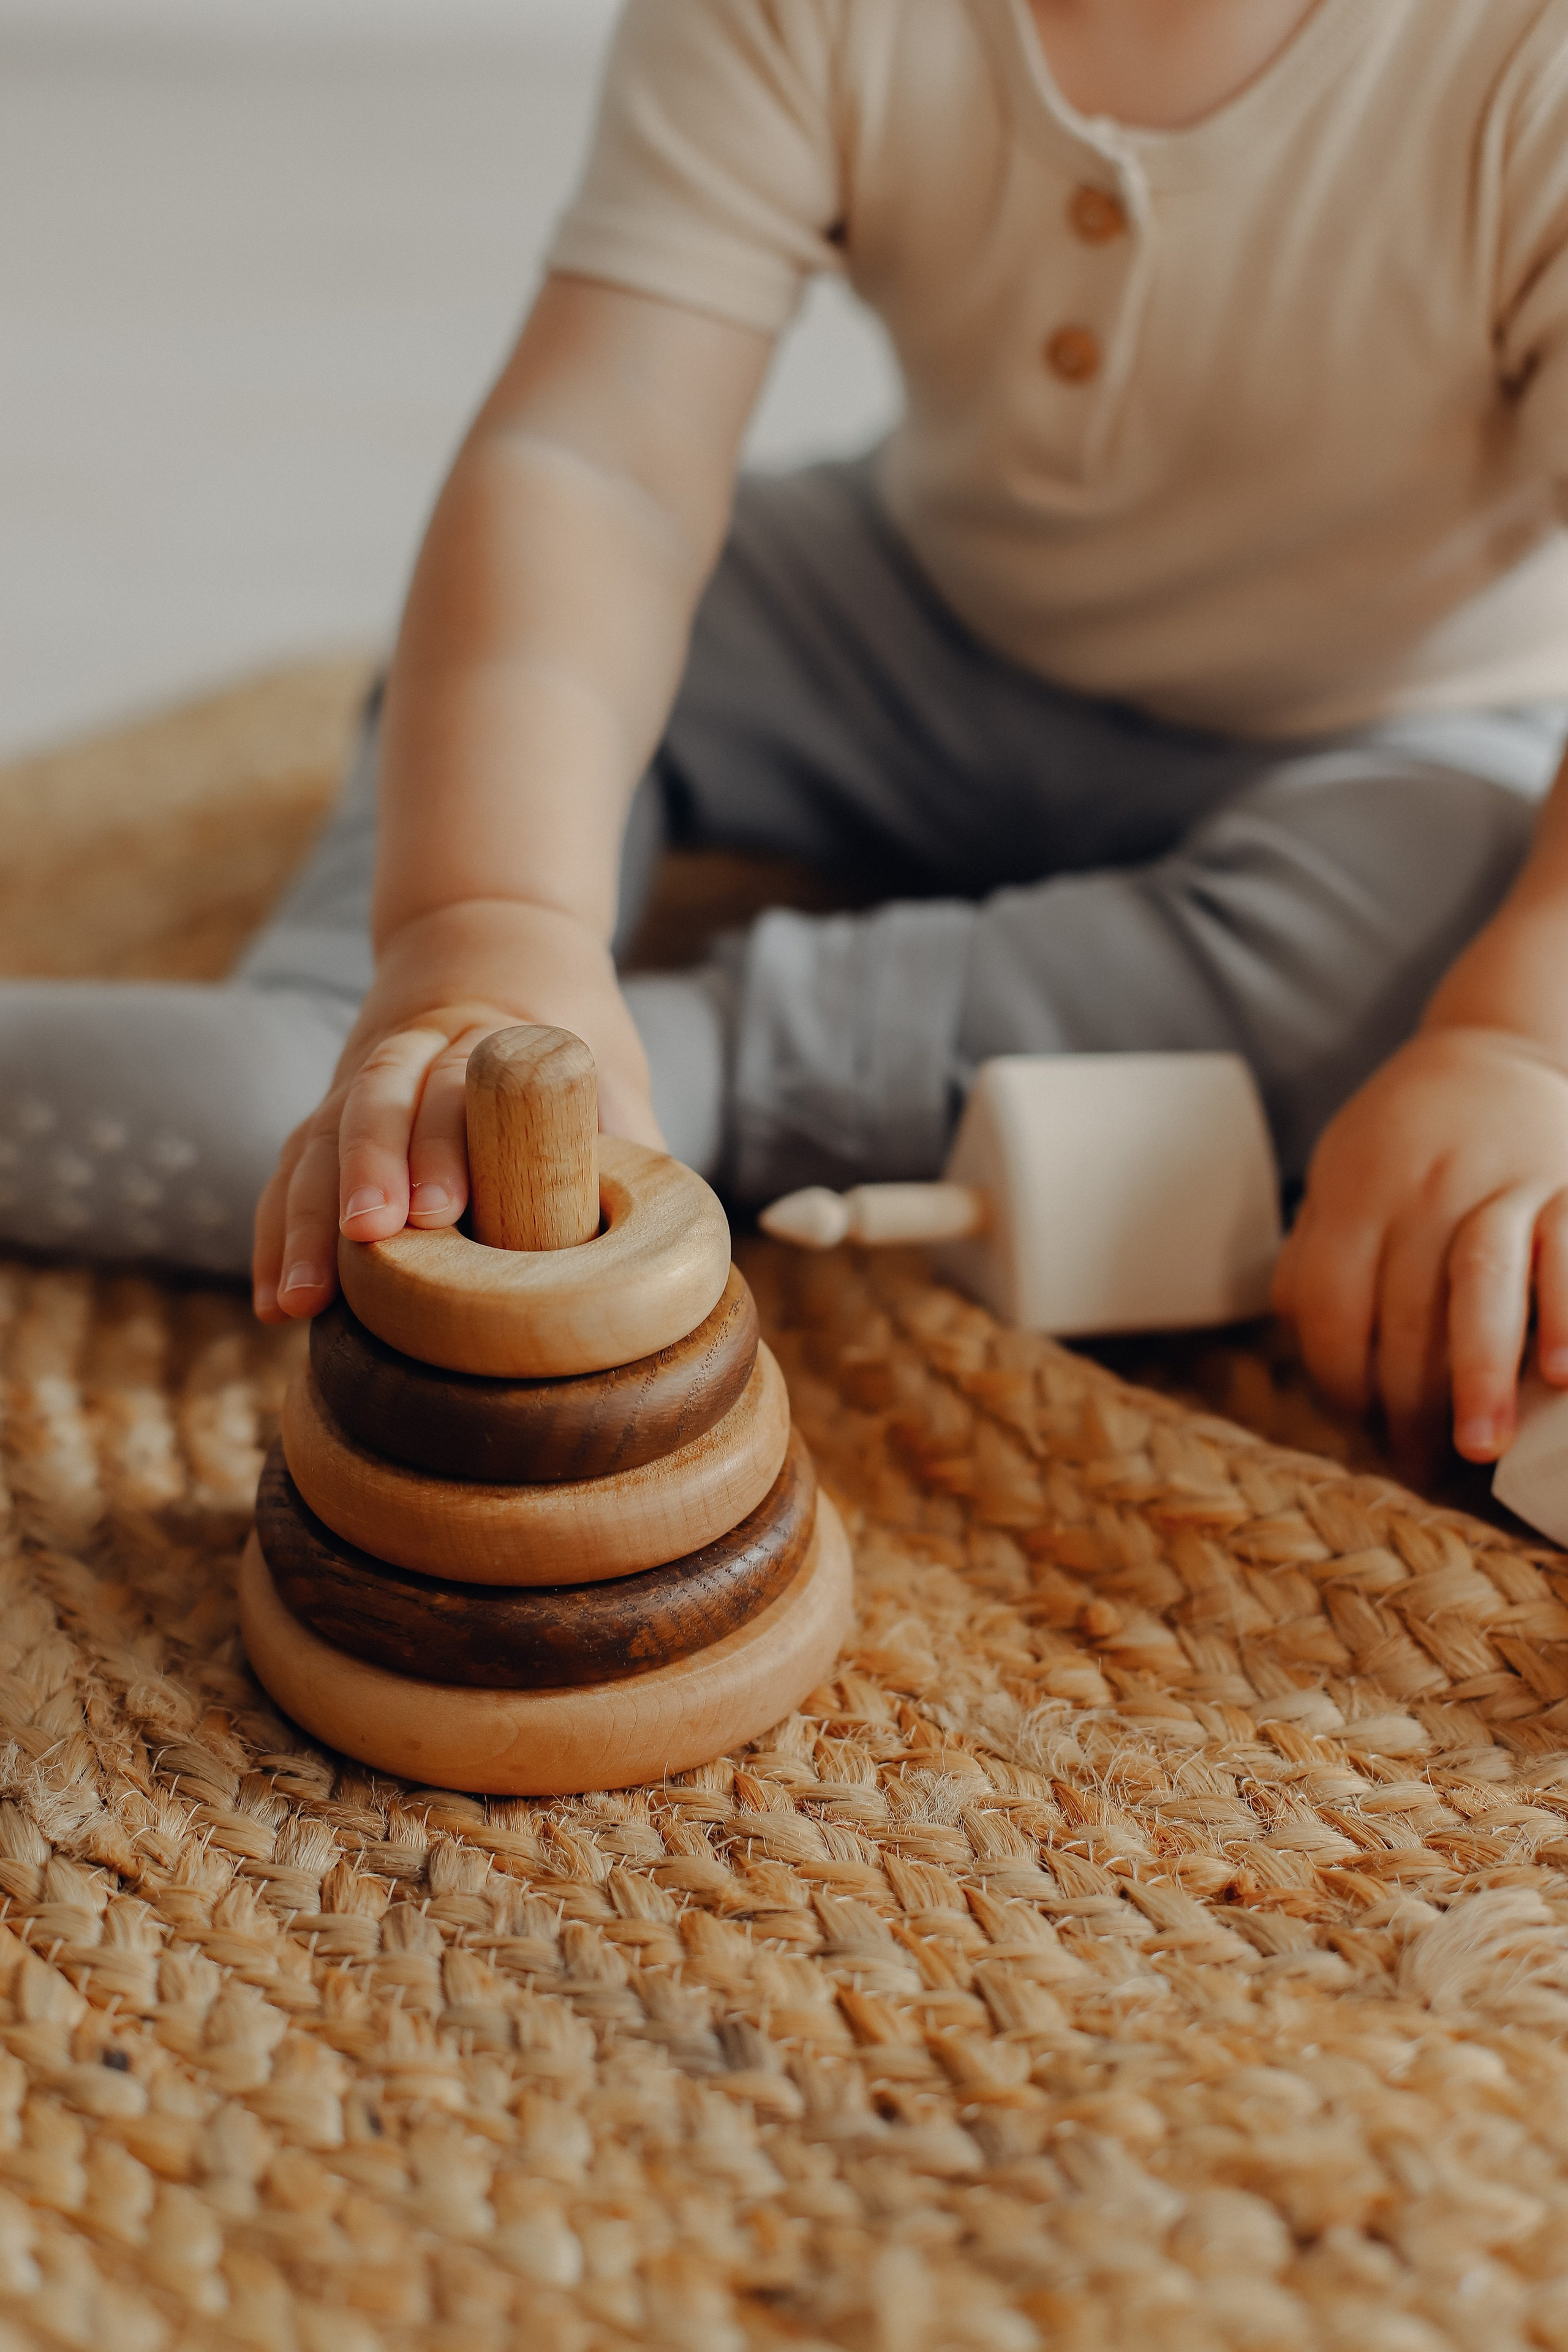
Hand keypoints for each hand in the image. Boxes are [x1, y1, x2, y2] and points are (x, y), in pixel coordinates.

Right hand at [252, 899, 661, 1323]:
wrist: (487, 940)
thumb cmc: (559, 1017)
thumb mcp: (606, 1051)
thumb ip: (624, 1127)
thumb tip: (657, 1219)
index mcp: (480, 1032)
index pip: (453, 1081)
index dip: (441, 1144)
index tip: (437, 1209)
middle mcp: (406, 1051)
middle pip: (373, 1104)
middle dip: (365, 1175)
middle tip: (369, 1240)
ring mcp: (356, 1084)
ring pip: (317, 1142)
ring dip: (303, 1224)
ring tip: (303, 1302)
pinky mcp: (328, 1120)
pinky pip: (290, 1174)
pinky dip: (277, 1237)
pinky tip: (277, 1303)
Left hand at [1272, 1026, 1567, 1469]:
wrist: (1490, 1051)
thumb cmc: (1401, 1139)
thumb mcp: (1336, 1177)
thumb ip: (1312, 1255)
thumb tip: (1302, 1342)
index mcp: (1356, 1190)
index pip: (1332, 1306)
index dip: (1339, 1380)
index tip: (1358, 1427)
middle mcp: (1426, 1186)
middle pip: (1404, 1312)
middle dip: (1407, 1403)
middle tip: (1417, 1464)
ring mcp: (1503, 1183)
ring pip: (1481, 1285)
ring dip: (1479, 1375)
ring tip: (1477, 1447)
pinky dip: (1565, 1315)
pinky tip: (1561, 1376)